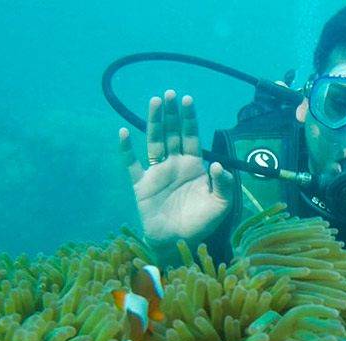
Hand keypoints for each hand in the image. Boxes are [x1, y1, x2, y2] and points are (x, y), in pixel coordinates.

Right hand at [119, 90, 233, 253]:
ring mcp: (157, 173)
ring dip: (154, 122)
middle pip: (172, 133)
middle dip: (172, 114)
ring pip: (154, 142)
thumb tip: (216, 163)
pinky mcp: (141, 185)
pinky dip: (126, 150)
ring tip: (155, 102)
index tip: (188, 100)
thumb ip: (222, 183)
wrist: (179, 242)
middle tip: (170, 93)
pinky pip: (132, 165)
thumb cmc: (202, 222)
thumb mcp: (221, 204)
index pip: (191, 136)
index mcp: (194, 166)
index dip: (189, 119)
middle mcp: (175, 165)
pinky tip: (123, 132)